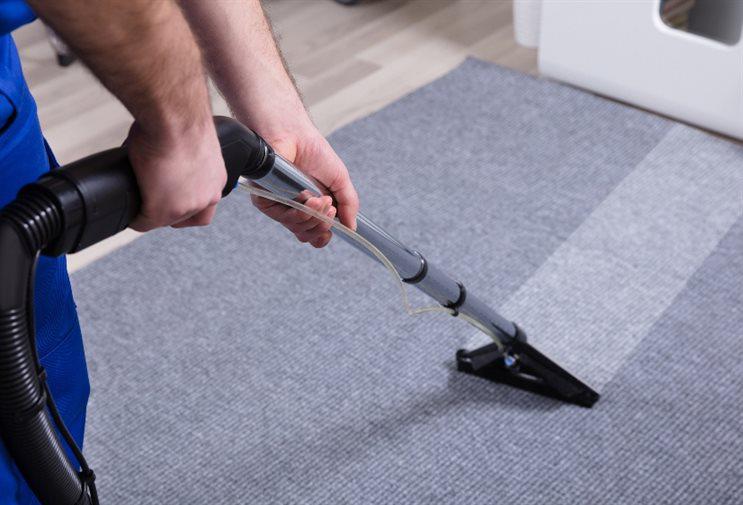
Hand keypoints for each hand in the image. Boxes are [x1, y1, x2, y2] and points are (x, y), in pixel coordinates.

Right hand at [127, 120, 226, 231]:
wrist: (175, 117)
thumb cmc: (180, 117)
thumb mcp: (190, 139)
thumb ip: (183, 154)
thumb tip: (167, 152)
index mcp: (215, 177)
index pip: (205, 201)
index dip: (185, 200)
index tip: (172, 195)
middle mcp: (208, 194)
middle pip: (188, 216)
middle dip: (172, 211)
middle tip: (155, 203)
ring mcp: (187, 205)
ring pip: (168, 220)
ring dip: (154, 215)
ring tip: (141, 205)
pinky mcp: (162, 210)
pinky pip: (144, 223)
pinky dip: (135, 218)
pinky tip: (128, 211)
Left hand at [250, 125, 359, 247]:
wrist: (294, 133)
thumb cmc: (314, 151)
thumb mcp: (339, 179)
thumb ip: (348, 204)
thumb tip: (352, 228)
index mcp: (310, 206)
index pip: (314, 234)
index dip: (323, 236)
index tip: (332, 229)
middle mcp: (293, 208)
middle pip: (307, 235)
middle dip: (323, 225)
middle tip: (331, 208)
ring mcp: (279, 205)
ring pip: (296, 229)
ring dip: (315, 217)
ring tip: (321, 199)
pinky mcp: (265, 199)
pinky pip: (282, 218)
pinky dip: (300, 211)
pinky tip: (307, 196)